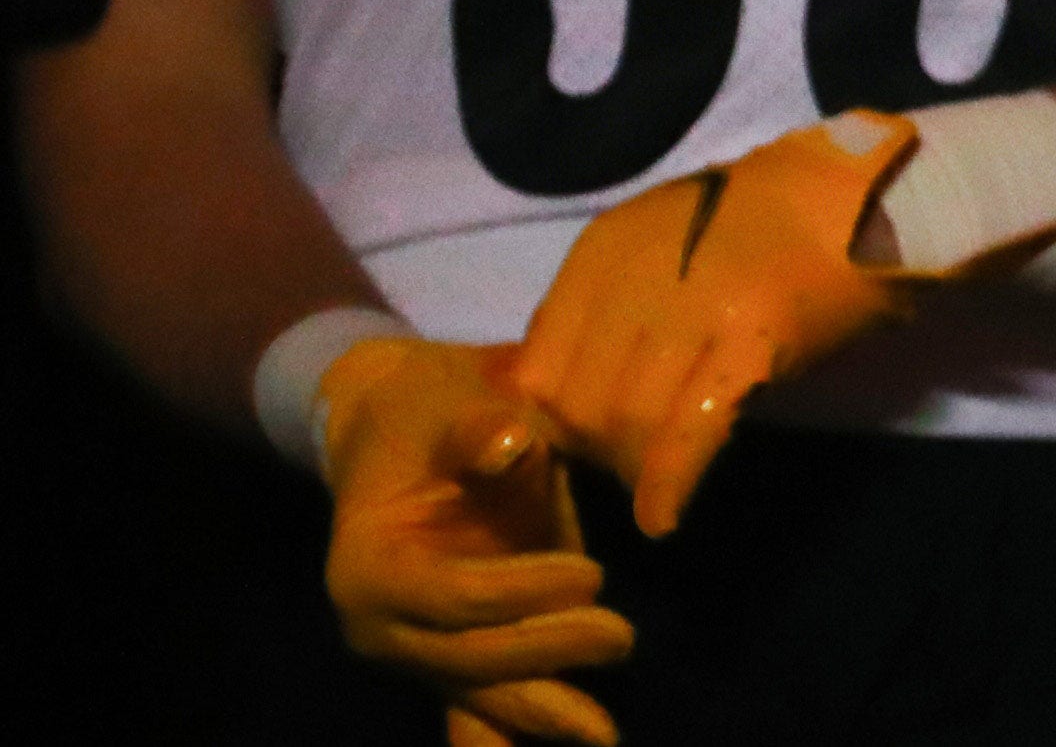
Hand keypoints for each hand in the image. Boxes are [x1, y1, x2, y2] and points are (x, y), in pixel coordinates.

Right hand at [315, 335, 630, 745]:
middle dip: (546, 653)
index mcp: (370, 566)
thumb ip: (478, 431)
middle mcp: (380, 624)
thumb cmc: (436, 413)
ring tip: (600, 736)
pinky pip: (472, 709)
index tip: (593, 574)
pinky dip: (504, 737)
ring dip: (536, 717)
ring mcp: (412, 649)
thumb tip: (508, 444)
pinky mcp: (445, 659)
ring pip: (475, 694)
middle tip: (622, 637)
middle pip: (468, 657)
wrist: (404, 431)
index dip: (522, 592)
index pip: (454, 597)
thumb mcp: (455, 404)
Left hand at [510, 110, 1055, 535]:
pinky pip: (690, 427)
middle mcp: (637, 274)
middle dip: (594, 451)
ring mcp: (695, 305)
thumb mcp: (661, 241)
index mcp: (607, 249)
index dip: (551, 421)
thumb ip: (606, 304)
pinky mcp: (753, 338)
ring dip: (634, 467)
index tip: (580, 441)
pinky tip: (662, 518)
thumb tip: (554, 392)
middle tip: (627, 464)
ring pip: (626, 423)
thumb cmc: (769, 222)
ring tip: (657, 477)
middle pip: (577, 404)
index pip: (535, 366)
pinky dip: (670, 482)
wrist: (872, 192)